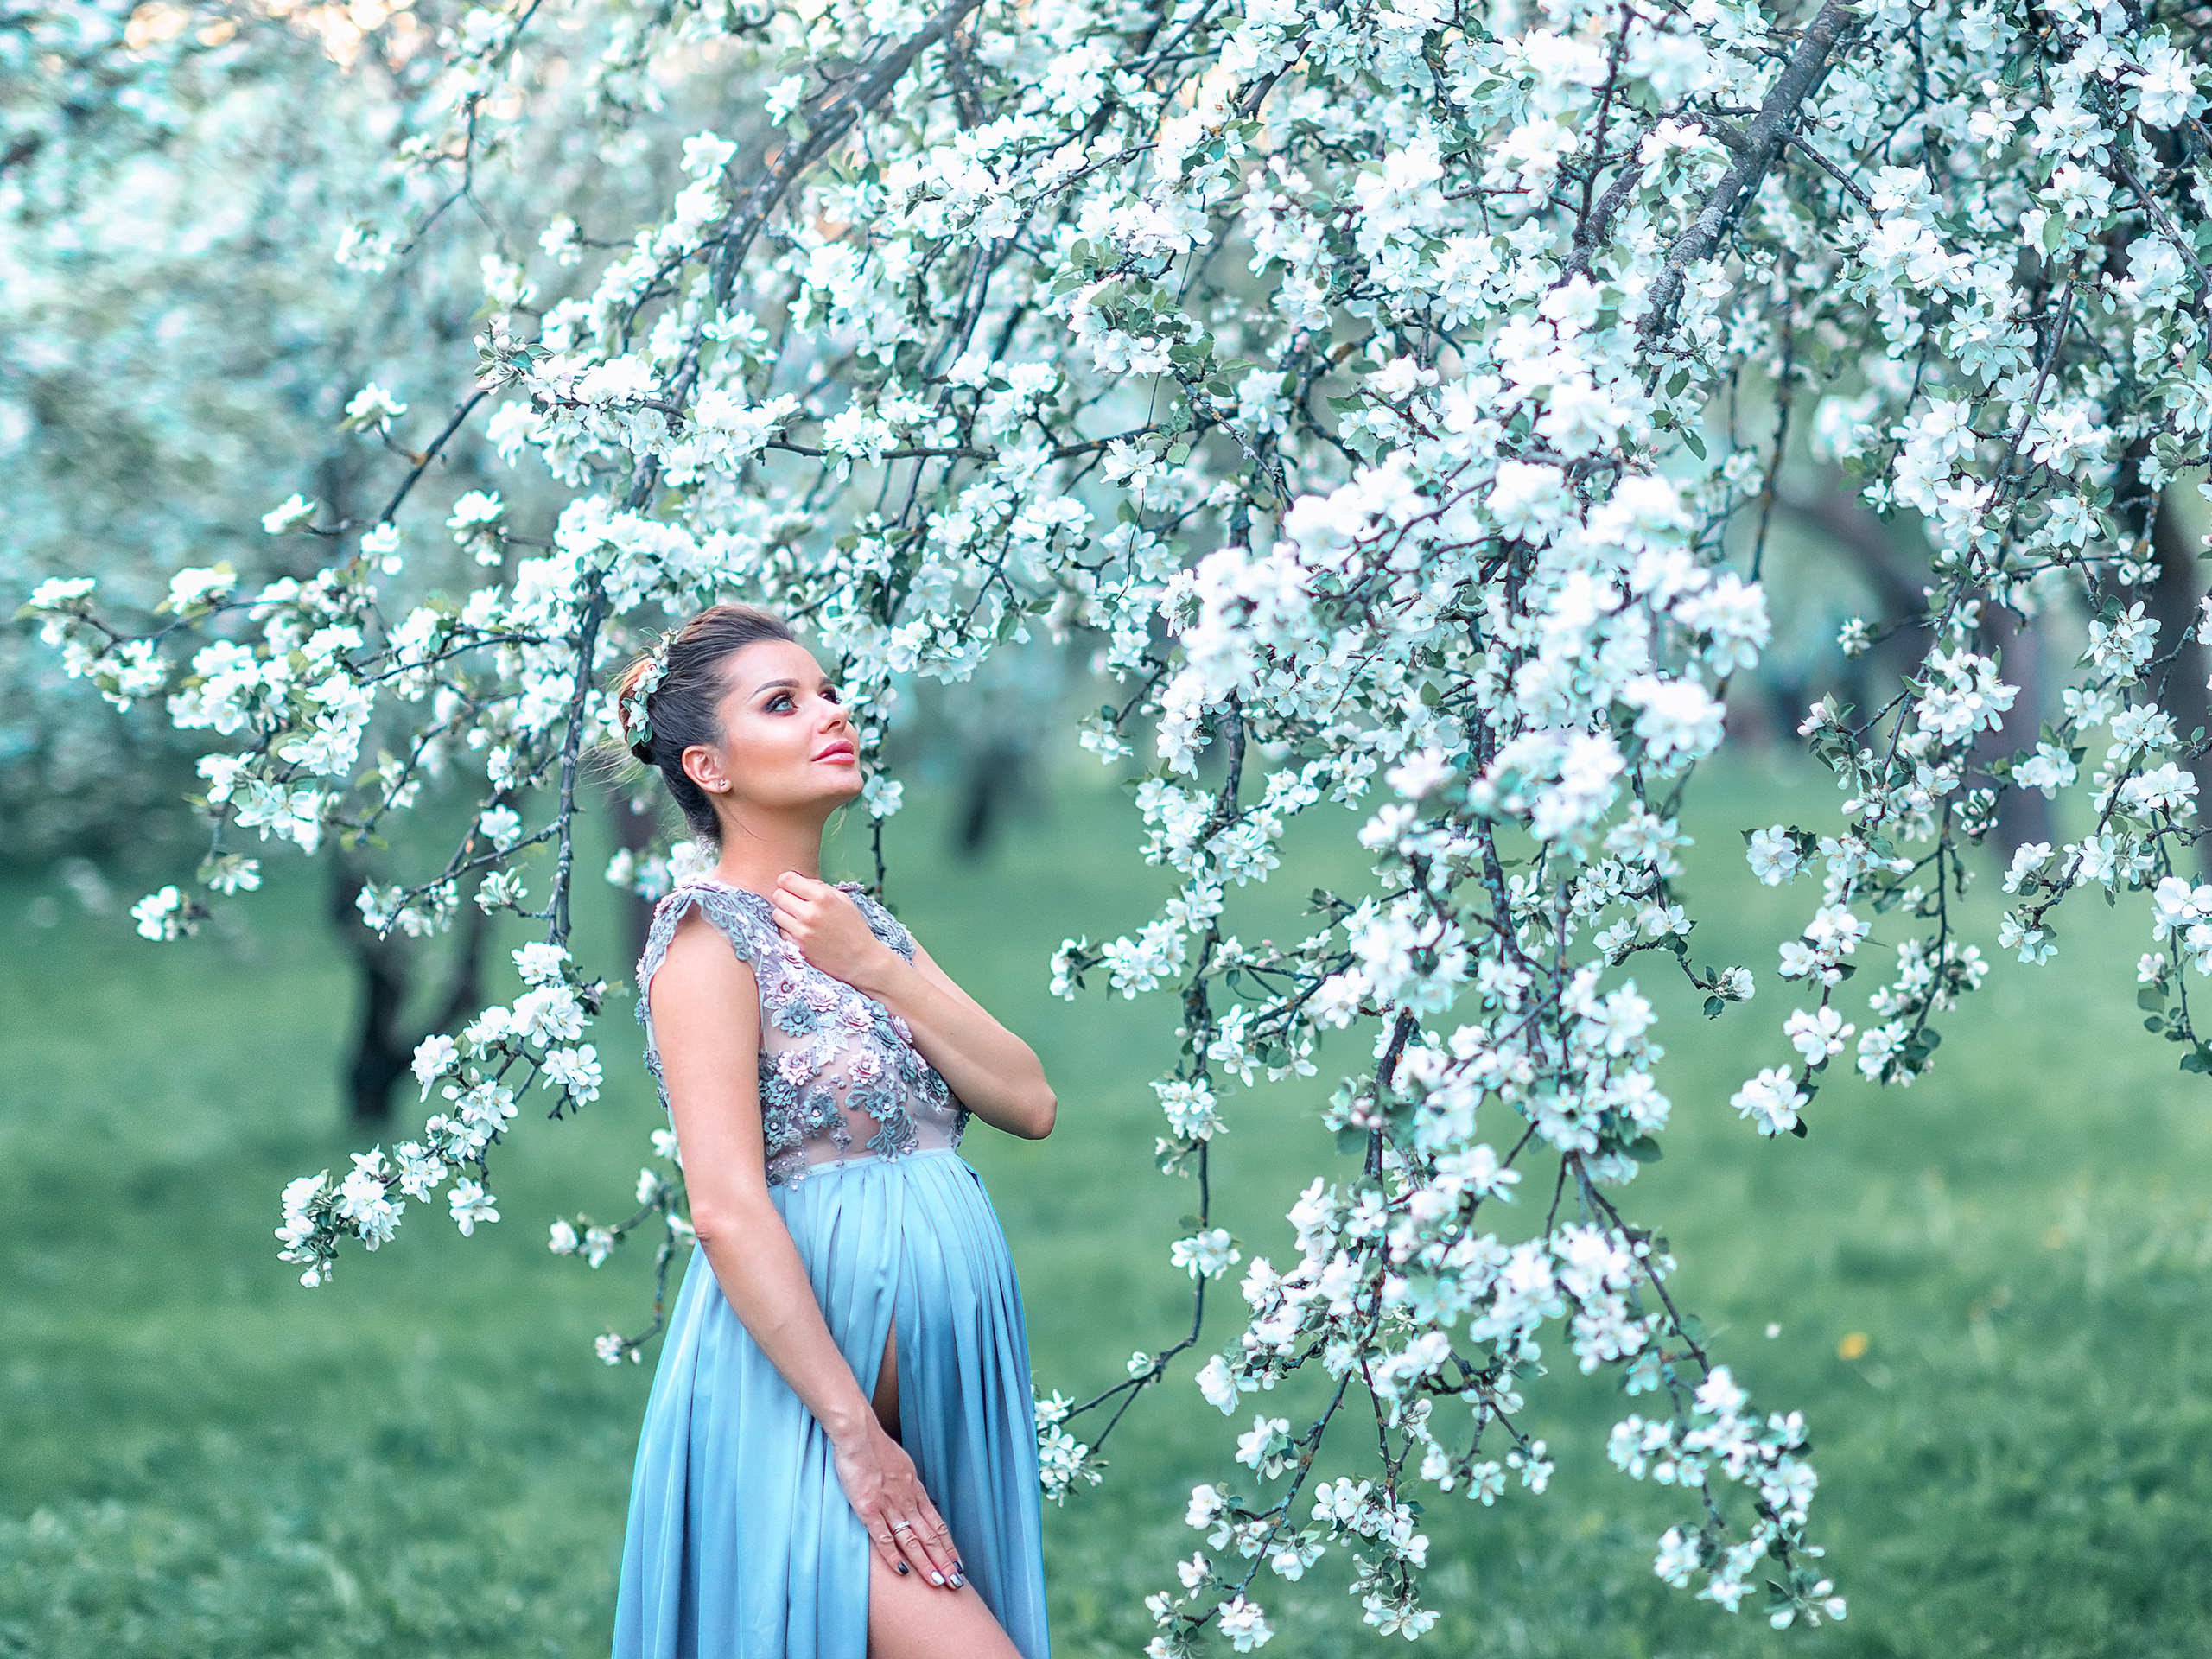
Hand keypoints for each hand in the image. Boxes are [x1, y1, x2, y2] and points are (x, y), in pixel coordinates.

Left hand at [770, 872, 898, 989]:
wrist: (861, 959)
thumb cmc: (854, 929)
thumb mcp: (844, 900)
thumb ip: (820, 887)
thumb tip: (800, 882)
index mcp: (822, 897)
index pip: (786, 879)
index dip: (786, 881)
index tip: (790, 886)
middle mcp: (810, 913)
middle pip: (778, 895)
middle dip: (785, 896)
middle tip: (795, 903)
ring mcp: (802, 931)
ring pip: (776, 913)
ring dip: (785, 914)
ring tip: (799, 918)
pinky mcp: (797, 946)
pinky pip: (781, 931)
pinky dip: (788, 930)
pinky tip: (802, 932)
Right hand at [830, 1420, 962, 1587]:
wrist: (858, 1432)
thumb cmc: (876, 1446)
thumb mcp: (901, 1465)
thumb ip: (907, 1484)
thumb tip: (914, 1494)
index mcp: (915, 1489)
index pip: (937, 1524)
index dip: (948, 1546)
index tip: (958, 1564)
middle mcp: (907, 1499)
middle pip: (929, 1536)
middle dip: (943, 1561)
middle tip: (955, 1583)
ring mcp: (889, 1505)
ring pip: (912, 1539)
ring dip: (925, 1563)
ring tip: (937, 1582)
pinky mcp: (868, 1508)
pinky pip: (883, 1536)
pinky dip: (893, 1555)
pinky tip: (902, 1570)